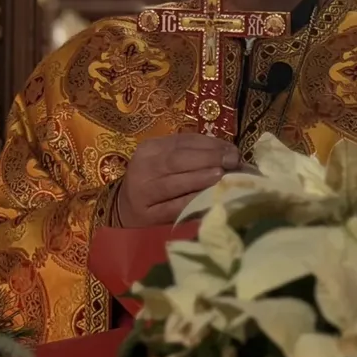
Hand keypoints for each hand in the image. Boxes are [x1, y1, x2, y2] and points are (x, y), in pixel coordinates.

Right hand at [111, 133, 241, 227]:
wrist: (125, 209)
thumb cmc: (154, 182)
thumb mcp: (166, 161)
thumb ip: (193, 154)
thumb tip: (229, 152)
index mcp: (150, 148)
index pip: (183, 141)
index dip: (210, 144)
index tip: (232, 149)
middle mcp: (143, 167)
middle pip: (177, 159)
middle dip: (208, 159)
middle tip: (232, 162)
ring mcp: (144, 192)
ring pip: (174, 183)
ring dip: (201, 178)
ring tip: (222, 176)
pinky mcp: (148, 215)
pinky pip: (174, 207)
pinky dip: (193, 202)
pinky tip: (210, 199)